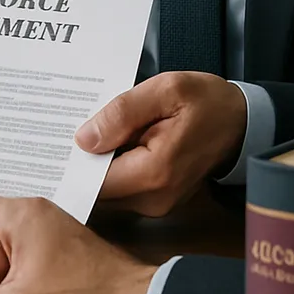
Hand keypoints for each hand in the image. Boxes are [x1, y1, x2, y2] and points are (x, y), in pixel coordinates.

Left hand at [75, 72, 247, 215]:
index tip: (51, 140)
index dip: (71, 161)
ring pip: (107, 186)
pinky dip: (110, 163)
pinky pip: (121, 183)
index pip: (94, 180)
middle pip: (97, 186)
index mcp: (155, 172)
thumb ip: (123, 113)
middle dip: (79, 159)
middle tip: (60, 128)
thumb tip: (85, 139)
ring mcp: (156, 203)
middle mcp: (154, 198)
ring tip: (84, 126)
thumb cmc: (206, 101)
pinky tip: (106, 136)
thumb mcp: (165, 90)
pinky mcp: (156, 198)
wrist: (242, 121)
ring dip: (95, 160)